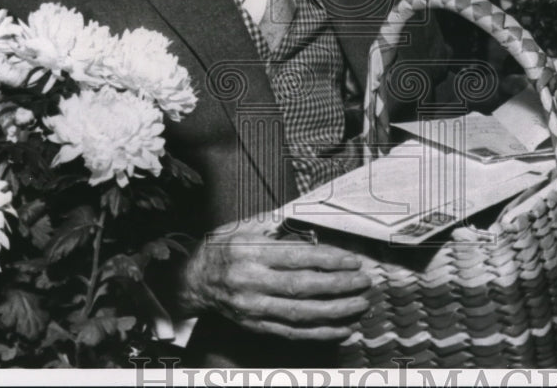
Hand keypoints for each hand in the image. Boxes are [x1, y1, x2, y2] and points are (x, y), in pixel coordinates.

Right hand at [177, 219, 371, 340]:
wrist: (193, 281)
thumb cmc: (222, 249)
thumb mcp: (243, 227)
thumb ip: (275, 225)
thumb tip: (309, 224)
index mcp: (252, 254)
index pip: (297, 258)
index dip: (328, 260)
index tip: (352, 260)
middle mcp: (253, 283)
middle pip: (303, 288)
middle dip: (338, 286)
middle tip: (363, 281)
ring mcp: (255, 308)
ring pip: (301, 314)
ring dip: (336, 311)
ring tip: (360, 305)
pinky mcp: (256, 325)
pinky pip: (293, 332)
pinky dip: (320, 332)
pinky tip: (343, 328)